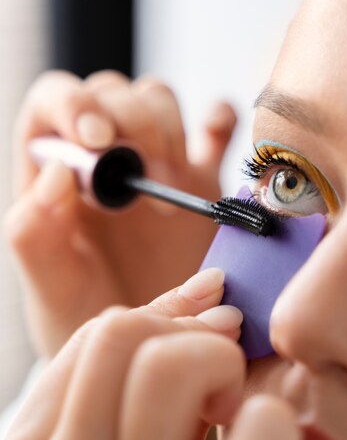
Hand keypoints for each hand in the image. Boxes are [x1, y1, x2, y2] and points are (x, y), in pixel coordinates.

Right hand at [0, 270, 299, 439]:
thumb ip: (136, 367)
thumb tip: (210, 286)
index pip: (97, 333)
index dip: (162, 322)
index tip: (200, 335)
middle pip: (122, 334)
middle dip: (185, 334)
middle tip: (215, 372)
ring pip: (171, 366)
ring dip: (220, 363)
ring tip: (232, 405)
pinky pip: (253, 437)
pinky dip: (271, 419)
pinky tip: (263, 439)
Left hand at [4, 70, 236, 356]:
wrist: (140, 344)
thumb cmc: (84, 316)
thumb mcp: (51, 285)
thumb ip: (35, 232)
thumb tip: (57, 170)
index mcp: (56, 171)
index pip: (55, 102)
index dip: (76, 105)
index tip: (99, 140)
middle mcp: (103, 159)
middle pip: (115, 95)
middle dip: (134, 125)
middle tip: (151, 184)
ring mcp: (152, 165)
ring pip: (158, 101)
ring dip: (169, 129)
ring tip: (173, 185)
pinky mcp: (197, 179)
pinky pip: (213, 127)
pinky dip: (219, 121)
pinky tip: (214, 141)